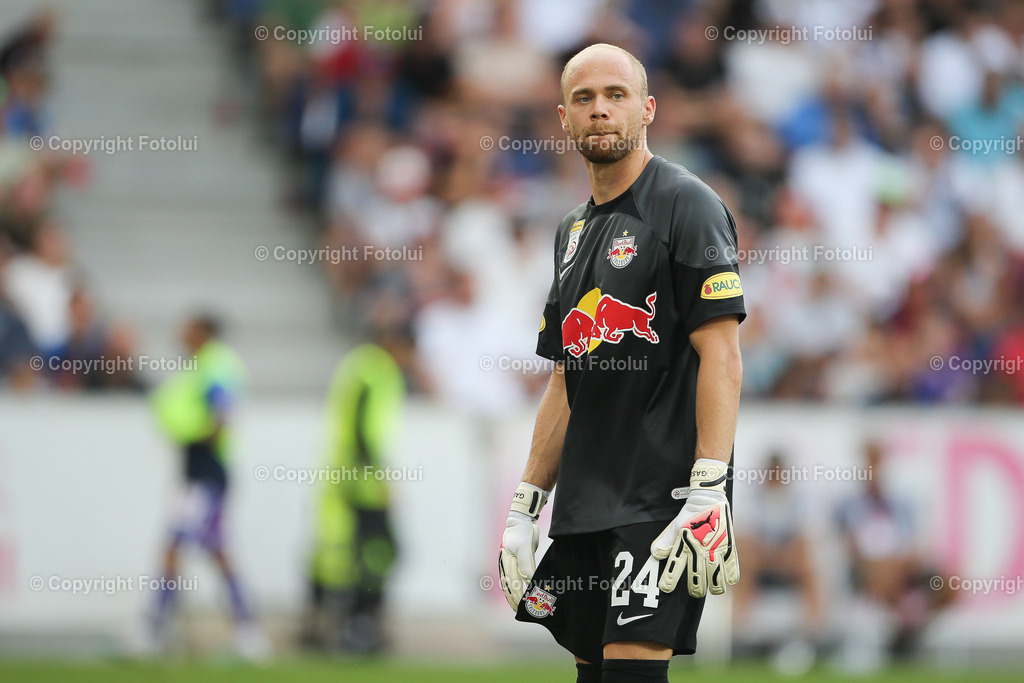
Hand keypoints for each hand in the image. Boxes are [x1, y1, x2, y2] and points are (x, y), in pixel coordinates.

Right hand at [498, 482, 548, 610]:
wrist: (521, 521)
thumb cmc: (521, 532)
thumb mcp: (524, 547)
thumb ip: (526, 563)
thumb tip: (529, 579)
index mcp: (507, 562)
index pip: (512, 583)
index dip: (516, 595)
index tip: (523, 605)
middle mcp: (506, 564)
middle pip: (509, 586)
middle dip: (515, 599)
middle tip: (522, 610)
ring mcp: (510, 563)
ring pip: (510, 583)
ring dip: (514, 595)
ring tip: (519, 606)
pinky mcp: (516, 562)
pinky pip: (516, 577)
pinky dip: (518, 587)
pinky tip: (521, 593)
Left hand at [650, 459, 738, 596]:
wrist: (709, 499)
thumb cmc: (691, 514)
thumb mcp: (676, 526)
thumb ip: (666, 540)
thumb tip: (655, 554)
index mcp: (684, 544)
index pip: (674, 566)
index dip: (669, 579)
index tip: (666, 588)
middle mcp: (700, 549)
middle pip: (697, 577)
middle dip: (695, 588)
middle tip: (695, 592)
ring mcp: (716, 549)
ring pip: (716, 576)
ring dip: (715, 587)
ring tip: (714, 590)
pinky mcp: (729, 546)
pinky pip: (732, 566)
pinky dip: (731, 576)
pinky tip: (729, 581)